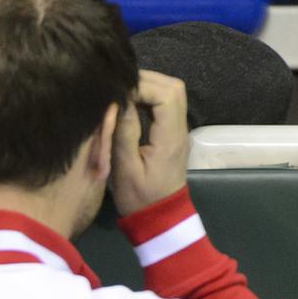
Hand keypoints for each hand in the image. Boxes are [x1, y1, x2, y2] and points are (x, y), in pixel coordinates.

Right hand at [109, 70, 189, 215]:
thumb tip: (117, 99)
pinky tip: (130, 102)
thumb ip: (123, 131)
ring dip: (148, 86)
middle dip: (145, 80)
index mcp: (170, 137)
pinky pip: (166, 104)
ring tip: (121, 92)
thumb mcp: (125, 168)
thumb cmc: (140, 198)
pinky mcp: (172, 134)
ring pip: (172, 92)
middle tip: (118, 87)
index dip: (141, 86)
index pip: (166, 95)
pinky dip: (149, 96)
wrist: (159, 218)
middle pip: (174, 87)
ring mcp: (179, 131)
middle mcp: (179, 129)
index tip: (117, 93)